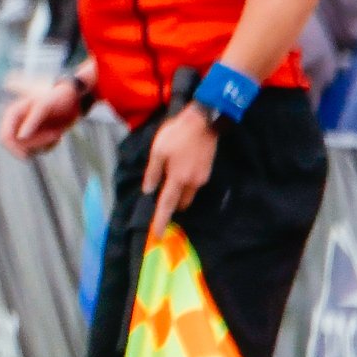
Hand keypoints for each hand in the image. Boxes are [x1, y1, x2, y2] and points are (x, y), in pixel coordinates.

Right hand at [0, 76, 86, 155]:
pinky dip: (50, 146)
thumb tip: (20, 137)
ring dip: (45, 144)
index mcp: (13, 114)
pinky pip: (39, 151)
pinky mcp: (37, 139)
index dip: (14, 148)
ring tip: (58, 132)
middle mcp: (17, 124)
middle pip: (17, 146)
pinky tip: (58, 134)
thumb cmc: (57, 99)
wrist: (73, 101)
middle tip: (56, 134)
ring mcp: (26, 132)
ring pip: (29, 151)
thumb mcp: (44, 107)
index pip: (6, 137)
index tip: (27, 154)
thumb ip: (31, 121)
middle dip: (37, 143)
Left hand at [141, 103, 217, 231]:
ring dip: (179, 193)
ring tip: (169, 180)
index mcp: (178, 179)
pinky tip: (179, 173)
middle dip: (172, 206)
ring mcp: (203, 177)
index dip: (161, 220)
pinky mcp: (208, 170)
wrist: (204, 122)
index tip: (158, 235)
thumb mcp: (158, 152)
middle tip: (161, 199)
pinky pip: (194, 184)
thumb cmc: (177, 135)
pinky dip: (185, 184)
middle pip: (181, 202)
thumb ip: (153, 173)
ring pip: (189, 194)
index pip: (167, 205)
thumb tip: (149, 190)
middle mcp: (193, 183)